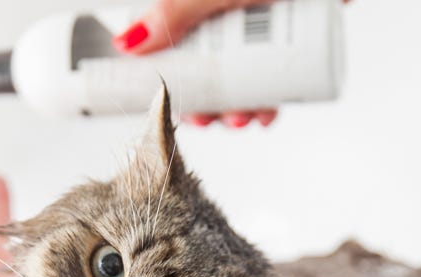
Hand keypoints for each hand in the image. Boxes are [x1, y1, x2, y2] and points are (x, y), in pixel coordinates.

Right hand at [112, 0, 279, 127]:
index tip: (171, 103)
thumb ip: (176, 8)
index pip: (170, 39)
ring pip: (240, 70)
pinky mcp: (290, 28)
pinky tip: (268, 113)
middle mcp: (224, 7)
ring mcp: (259, 17)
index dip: (167, 74)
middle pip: (205, 61)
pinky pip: (274, 68)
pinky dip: (270, 94)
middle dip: (207, 99)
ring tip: (244, 119)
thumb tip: (130, 42)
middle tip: (210, 120)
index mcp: (197, 2)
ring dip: (238, 105)